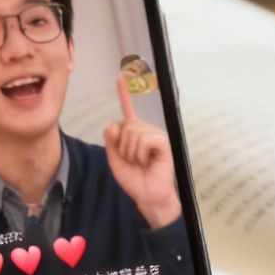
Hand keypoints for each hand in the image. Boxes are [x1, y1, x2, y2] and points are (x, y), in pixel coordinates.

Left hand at [104, 75, 180, 229]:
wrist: (148, 196)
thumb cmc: (134, 180)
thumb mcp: (115, 159)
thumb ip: (111, 141)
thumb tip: (113, 124)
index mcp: (135, 133)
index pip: (127, 110)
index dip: (124, 94)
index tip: (120, 77)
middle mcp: (146, 130)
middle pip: (123, 126)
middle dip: (122, 147)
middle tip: (133, 161)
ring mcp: (156, 135)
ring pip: (131, 133)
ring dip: (131, 153)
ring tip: (141, 163)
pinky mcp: (163, 142)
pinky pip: (144, 140)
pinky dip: (141, 153)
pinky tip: (149, 161)